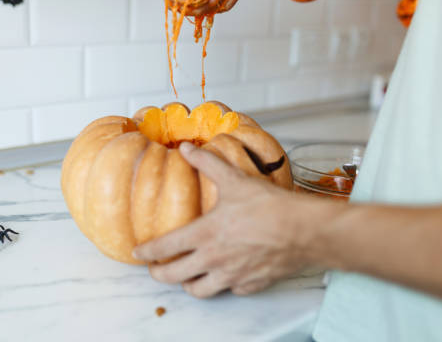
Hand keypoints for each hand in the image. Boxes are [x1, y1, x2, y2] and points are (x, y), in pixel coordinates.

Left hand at [133, 142, 343, 297]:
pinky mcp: (250, 285)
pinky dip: (223, 285)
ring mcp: (231, 276)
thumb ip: (207, 163)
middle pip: (174, 276)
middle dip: (158, 274)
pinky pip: (230, 291)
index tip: (138, 254)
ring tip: (187, 276)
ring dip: (188, 284)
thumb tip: (185, 148)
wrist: (303, 230)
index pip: (164, 248)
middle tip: (155, 270)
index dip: (146, 253)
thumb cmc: (268, 205)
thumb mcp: (234, 179)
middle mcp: (213, 259)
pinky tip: (225, 275)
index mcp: (204, 234)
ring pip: (198, 290)